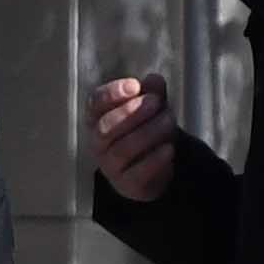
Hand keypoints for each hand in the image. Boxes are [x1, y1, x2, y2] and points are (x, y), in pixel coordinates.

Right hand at [90, 74, 181, 203]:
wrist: (154, 168)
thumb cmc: (145, 130)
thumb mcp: (151, 108)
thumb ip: (153, 93)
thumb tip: (154, 80)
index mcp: (98, 118)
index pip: (95, 104)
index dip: (111, 94)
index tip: (134, 86)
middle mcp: (98, 142)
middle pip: (105, 128)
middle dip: (131, 113)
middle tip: (156, 102)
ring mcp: (109, 165)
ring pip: (121, 150)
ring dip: (148, 133)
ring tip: (169, 121)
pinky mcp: (126, 184)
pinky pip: (137, 173)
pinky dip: (154, 159)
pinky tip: (168, 148)